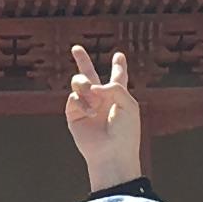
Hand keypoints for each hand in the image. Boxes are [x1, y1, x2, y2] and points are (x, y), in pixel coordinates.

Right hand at [65, 46, 141, 186]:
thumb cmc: (125, 132)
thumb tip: (91, 87)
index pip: (118, 78)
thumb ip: (114, 87)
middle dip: (82, 61)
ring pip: (78, 82)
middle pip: (90, 75)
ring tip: (90, 92)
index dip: (118, 66)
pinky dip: (82, 103)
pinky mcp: (74, 115)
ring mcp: (86, 106)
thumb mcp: (129, 104)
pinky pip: (73, 98)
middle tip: (76, 48)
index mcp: (118, 96)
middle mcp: (101, 99)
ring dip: (84, 83)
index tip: (119, 56)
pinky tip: (91, 113)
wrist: (112, 153)